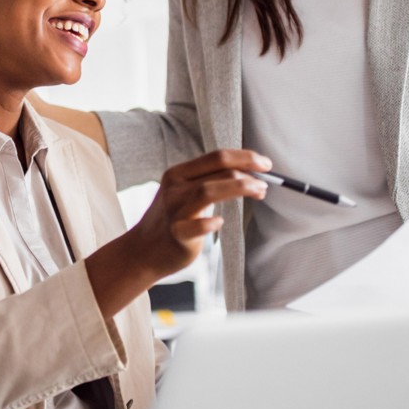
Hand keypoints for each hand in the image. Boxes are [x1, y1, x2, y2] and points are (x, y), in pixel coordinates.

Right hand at [85, 149, 270, 315]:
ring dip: (239, 188)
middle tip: (266, 181)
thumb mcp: (184, 193)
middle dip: (247, 171)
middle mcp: (175, 187)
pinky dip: (209, 222)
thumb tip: (248, 174)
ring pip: (208, 190)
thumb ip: (209, 182)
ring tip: (259, 192)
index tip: (265, 163)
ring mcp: (174, 210)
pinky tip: (220, 222)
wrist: (142, 251)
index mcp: (178, 173)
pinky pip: (195, 226)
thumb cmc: (172, 221)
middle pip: (216, 169)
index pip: (216, 156)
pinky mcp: (176, 233)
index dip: (244, 157)